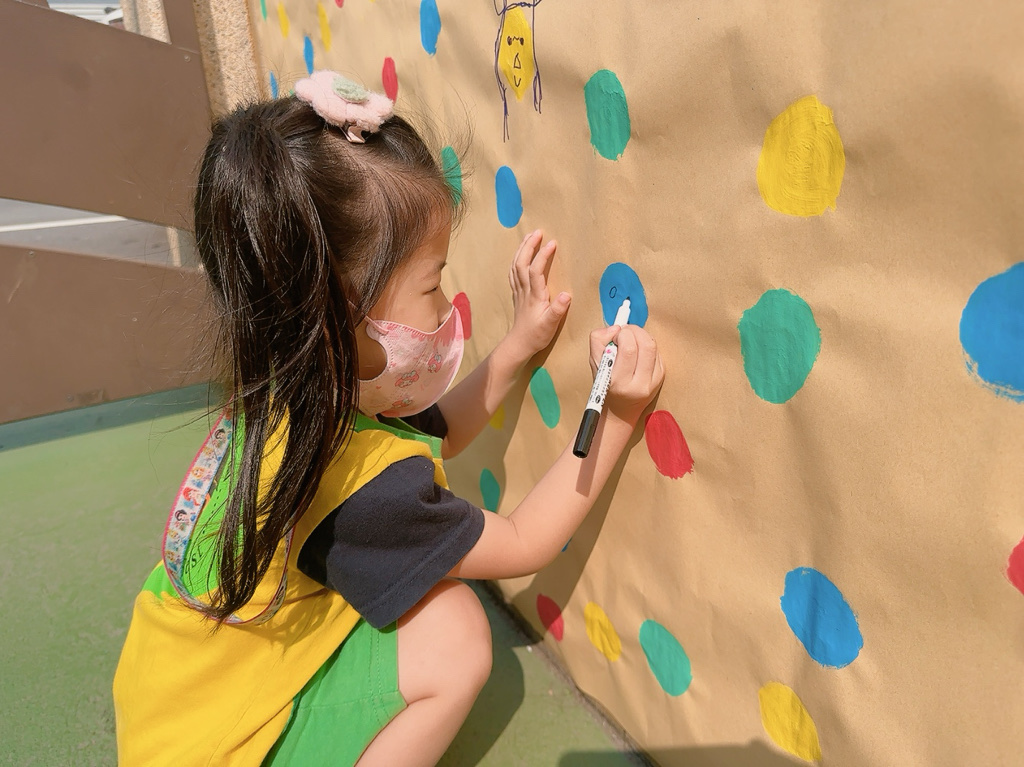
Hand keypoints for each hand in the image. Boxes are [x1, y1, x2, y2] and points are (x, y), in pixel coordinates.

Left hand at [506, 230, 571, 361]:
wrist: (519, 344)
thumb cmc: (537, 334)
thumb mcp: (550, 324)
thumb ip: (558, 309)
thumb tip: (567, 294)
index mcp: (535, 295)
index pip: (536, 270)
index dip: (543, 255)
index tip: (552, 243)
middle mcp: (524, 290)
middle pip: (522, 263)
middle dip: (529, 246)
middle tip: (538, 232)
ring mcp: (519, 291)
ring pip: (515, 266)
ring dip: (521, 250)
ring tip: (529, 237)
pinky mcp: (517, 294)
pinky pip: (513, 272)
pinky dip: (516, 260)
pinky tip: (520, 255)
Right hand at [589, 324, 664, 424]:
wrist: (620, 410)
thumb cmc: (604, 384)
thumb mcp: (594, 364)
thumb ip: (598, 340)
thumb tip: (616, 328)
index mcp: (618, 382)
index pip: (628, 349)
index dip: (622, 334)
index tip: (615, 336)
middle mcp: (639, 385)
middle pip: (645, 345)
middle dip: (634, 331)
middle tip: (625, 332)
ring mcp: (653, 382)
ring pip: (653, 346)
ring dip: (642, 335)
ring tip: (632, 338)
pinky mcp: (661, 378)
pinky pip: (657, 352)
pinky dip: (647, 345)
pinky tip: (638, 350)